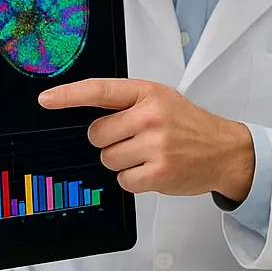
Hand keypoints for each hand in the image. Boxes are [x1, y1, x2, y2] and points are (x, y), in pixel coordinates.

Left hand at [39, 78, 254, 199]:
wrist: (225, 150)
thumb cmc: (188, 125)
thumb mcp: (161, 100)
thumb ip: (127, 104)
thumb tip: (85, 116)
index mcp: (148, 93)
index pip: (100, 90)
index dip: (69, 95)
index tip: (46, 99)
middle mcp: (151, 116)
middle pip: (97, 134)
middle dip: (109, 142)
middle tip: (134, 141)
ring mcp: (156, 145)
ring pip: (108, 159)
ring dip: (122, 162)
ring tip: (148, 155)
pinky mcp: (160, 172)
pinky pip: (124, 180)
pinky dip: (134, 179)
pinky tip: (153, 170)